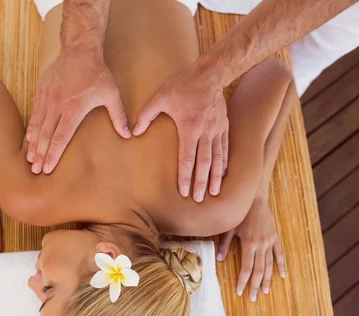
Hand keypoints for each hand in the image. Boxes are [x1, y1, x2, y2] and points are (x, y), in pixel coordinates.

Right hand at [26, 49, 129, 173]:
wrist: (79, 50)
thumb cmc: (97, 73)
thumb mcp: (111, 95)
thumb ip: (118, 116)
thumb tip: (128, 135)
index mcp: (73, 110)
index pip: (61, 138)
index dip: (54, 154)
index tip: (48, 168)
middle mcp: (57, 107)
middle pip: (46, 136)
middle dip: (40, 155)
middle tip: (36, 170)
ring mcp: (48, 99)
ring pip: (38, 126)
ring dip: (33, 144)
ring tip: (30, 159)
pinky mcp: (42, 92)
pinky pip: (35, 114)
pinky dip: (32, 128)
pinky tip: (29, 138)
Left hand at [133, 62, 228, 201]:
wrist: (210, 73)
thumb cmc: (183, 85)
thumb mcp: (160, 97)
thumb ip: (145, 115)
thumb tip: (133, 132)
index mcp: (189, 128)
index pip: (187, 159)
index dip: (185, 177)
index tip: (184, 192)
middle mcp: (205, 132)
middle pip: (203, 163)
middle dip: (201, 183)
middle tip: (199, 199)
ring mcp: (217, 129)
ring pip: (217, 158)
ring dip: (215, 177)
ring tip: (214, 192)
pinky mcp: (224, 126)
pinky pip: (225, 148)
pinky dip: (224, 162)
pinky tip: (224, 174)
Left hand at [217, 198, 284, 301]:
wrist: (255, 199)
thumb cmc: (240, 213)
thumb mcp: (229, 228)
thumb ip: (225, 245)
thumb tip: (219, 259)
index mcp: (249, 244)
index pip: (246, 268)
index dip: (243, 281)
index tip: (240, 291)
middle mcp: (261, 245)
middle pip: (259, 270)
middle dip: (255, 285)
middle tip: (253, 298)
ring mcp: (270, 242)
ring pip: (270, 265)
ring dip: (267, 279)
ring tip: (265, 291)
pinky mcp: (275, 237)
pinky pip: (279, 254)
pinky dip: (281, 266)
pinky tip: (282, 276)